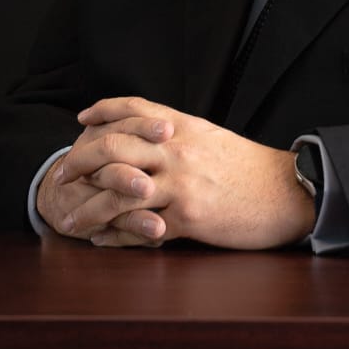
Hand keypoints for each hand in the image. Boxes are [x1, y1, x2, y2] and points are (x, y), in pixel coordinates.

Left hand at [61, 96, 316, 250]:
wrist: (286, 192)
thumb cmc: (249, 168)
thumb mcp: (212, 137)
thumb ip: (180, 133)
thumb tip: (153, 131)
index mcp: (182, 126)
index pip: (132, 108)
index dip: (102, 111)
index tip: (80, 121)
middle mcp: (176, 149)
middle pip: (112, 147)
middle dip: (79, 162)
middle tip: (61, 176)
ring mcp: (180, 183)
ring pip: (118, 192)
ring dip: (88, 208)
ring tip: (70, 220)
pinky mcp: (188, 217)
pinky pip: (139, 227)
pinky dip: (114, 236)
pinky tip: (100, 240)